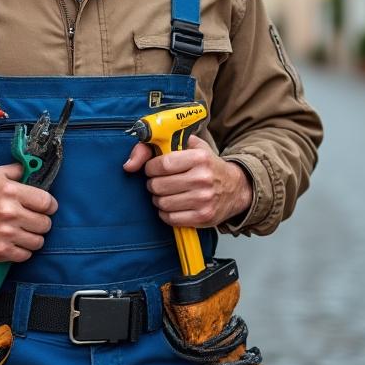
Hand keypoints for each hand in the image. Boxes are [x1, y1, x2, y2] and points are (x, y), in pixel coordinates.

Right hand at [0, 164, 57, 261]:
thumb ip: (18, 169)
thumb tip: (36, 166)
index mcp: (11, 192)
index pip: (47, 202)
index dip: (50, 206)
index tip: (46, 208)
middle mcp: (9, 213)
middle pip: (45, 224)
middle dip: (42, 222)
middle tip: (32, 220)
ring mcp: (5, 234)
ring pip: (38, 241)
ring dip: (34, 237)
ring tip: (24, 232)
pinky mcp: (0, 251)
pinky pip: (25, 255)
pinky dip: (23, 251)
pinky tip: (16, 243)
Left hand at [122, 135, 252, 227]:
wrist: (236, 189)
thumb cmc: (207, 165)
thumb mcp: (189, 146)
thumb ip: (156, 146)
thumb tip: (128, 165)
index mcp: (199, 158)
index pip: (161, 164)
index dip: (150, 168)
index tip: (153, 168)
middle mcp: (202, 179)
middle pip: (158, 186)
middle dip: (153, 184)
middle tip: (160, 182)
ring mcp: (203, 200)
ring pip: (162, 203)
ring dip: (159, 199)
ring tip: (168, 193)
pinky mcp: (203, 217)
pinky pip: (170, 218)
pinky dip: (166, 213)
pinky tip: (174, 205)